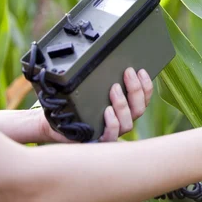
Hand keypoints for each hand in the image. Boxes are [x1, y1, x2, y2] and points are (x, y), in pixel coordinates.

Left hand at [39, 68, 153, 142]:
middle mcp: (122, 122)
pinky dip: (113, 123)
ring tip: (114, 89)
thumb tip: (112, 61)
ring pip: (128, 122)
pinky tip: (107, 111)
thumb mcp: (91, 90)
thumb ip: (104, 81)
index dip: (146, 86)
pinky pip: (112, 135)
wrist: (55, 124)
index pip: (144, 100)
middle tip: (128, 73)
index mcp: (125, 110)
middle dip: (135, 89)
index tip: (141, 71)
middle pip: (139, 109)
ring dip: (123, 104)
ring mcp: (112, 132)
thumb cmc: (75, 106)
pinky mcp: (100, 140)